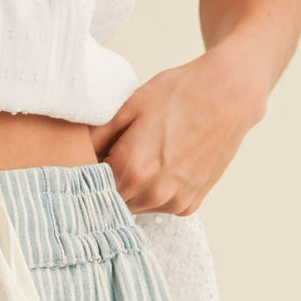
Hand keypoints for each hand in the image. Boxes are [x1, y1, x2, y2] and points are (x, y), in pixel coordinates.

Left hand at [87, 43, 266, 215]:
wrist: (231, 94)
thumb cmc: (179, 93)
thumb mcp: (130, 106)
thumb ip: (95, 138)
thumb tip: (70, 159)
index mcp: (131, 170)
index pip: (89, 189)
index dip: (84, 176)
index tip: (85, 164)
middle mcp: (152, 193)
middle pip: (111, 202)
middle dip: (107, 185)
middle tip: (115, 157)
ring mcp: (173, 202)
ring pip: (134, 207)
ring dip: (131, 191)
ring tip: (145, 158)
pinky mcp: (188, 206)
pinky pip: (158, 207)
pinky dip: (154, 193)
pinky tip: (165, 166)